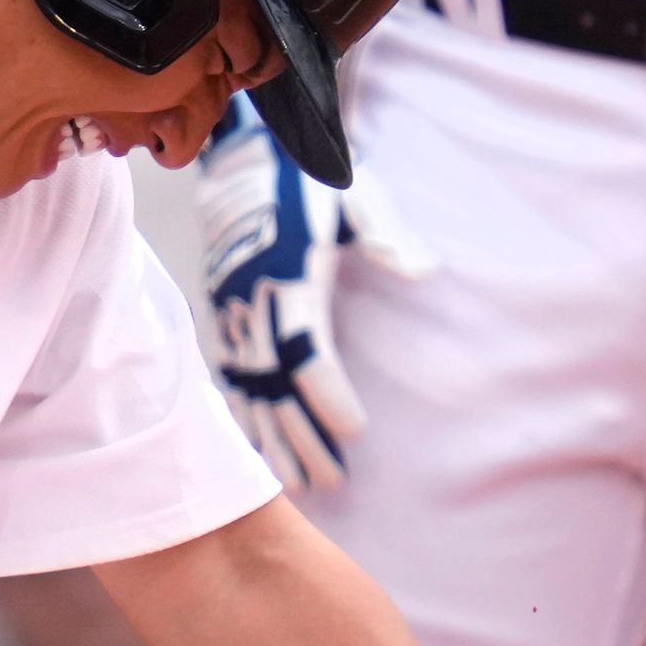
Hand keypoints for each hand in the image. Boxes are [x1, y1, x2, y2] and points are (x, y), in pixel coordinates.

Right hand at [197, 95, 433, 491]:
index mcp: (289, 278)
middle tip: (331, 482)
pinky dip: (245, 416)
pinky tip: (257, 450)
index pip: (306, 351)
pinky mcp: (224, 316)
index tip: (353, 431)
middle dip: (301, 437)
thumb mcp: (356, 195)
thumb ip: (385, 233)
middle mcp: (254, 303)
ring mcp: (234, 313)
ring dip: (271, 439)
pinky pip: (231, 378)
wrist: (242, 162)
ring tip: (296, 484)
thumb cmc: (306, 180)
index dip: (328, 395)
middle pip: (276, 385)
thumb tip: (421, 269)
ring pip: (249, 389)